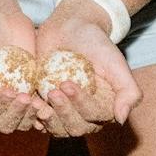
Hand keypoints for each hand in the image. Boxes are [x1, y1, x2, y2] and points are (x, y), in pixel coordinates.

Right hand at [0, 8, 50, 133]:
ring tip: (39, 104)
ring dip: (31, 117)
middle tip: (25, 97)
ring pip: (23, 121)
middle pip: (5, 124)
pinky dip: (45, 112)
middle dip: (16, 115)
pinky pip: (39, 110)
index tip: (8, 91)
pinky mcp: (31, 93)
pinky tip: (51, 105)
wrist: (0, 19)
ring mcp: (14, 101)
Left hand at [32, 0, 137, 134]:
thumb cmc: (96, 43)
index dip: (81, 104)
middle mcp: (85, 114)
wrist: (71, 27)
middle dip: (63, 113)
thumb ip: (128, 91)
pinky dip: (31, 115)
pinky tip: (26, 102)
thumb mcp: (116, 63)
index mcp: (104, 108)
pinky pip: (38, 118)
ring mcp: (64, 111)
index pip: (93, 116)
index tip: (67, 84)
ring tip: (36, 102)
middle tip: (52, 92)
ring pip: (57, 128)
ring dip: (47, 119)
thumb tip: (121, 119)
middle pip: (75, 127)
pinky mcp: (45, 104)